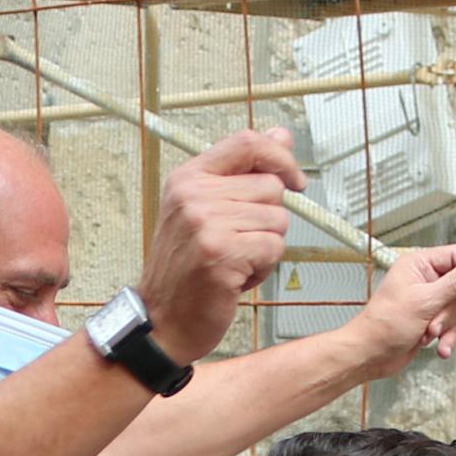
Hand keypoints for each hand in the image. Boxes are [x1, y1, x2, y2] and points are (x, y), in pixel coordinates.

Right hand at [141, 129, 307, 362]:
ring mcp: (206, 224)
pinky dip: (262, 269)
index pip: (247, 143)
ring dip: (265, 248)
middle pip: (271, 188)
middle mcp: (194, 195)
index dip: (281, 157)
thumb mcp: (205, 210)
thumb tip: (280, 136)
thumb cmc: (186, 268)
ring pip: (277, 221)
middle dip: (268, 220)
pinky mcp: (221, 254)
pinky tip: (235, 279)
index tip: (295, 179)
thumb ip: (242, 172)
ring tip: (233, 262)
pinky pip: (273, 249)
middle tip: (237, 243)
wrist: (161, 319)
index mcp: (189, 178)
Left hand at [354, 244, 455, 362]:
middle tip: (434, 320)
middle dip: (450, 308)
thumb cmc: (385, 325)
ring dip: (445, 325)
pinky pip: (449, 325)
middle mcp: (422, 280)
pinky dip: (446, 337)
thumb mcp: (426, 301)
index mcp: (417, 265)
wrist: (369, 355)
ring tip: (428, 334)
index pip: (455, 256)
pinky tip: (439, 348)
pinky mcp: (428, 320)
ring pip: (455, 308)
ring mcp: (426, 301)